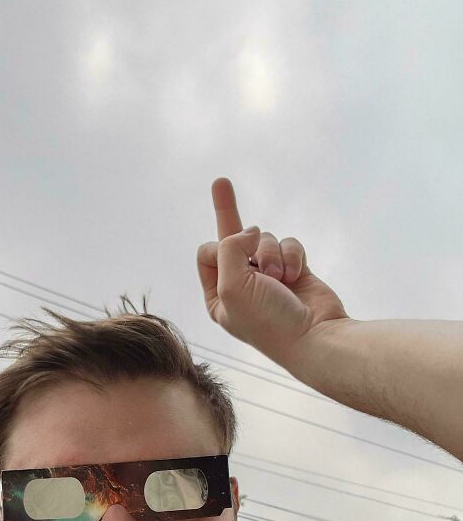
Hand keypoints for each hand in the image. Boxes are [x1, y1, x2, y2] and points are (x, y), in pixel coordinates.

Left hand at [197, 177, 349, 369]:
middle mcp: (241, 285)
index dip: (219, 249)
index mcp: (218, 295)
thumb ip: (229, 249)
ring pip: (263, 240)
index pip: (207, 254)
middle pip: (232, 239)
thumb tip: (251, 231)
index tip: (235, 256)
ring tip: (280, 277)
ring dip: (272, 254)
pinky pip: (288, 244)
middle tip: (218, 184)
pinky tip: (296, 275)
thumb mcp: (231, 286)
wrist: (313, 336)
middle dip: (229, 217)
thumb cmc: (268, 320)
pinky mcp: (293, 271)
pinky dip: (293, 255)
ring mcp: (268, 277)